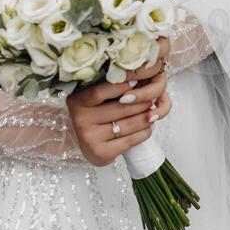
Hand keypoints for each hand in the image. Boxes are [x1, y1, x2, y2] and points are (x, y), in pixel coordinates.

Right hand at [67, 38, 172, 166]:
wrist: (86, 142)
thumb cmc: (96, 112)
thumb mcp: (96, 97)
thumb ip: (110, 85)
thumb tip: (137, 75)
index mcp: (77, 101)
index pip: (99, 92)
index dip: (120, 86)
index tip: (137, 81)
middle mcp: (79, 120)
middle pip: (120, 108)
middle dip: (141, 102)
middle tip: (152, 98)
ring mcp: (89, 138)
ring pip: (128, 124)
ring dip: (146, 117)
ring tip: (152, 112)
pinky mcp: (100, 153)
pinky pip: (130, 140)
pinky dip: (144, 132)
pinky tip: (148, 127)